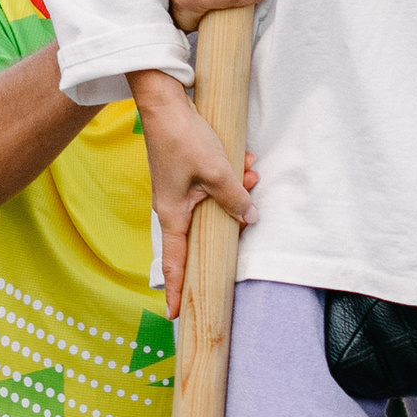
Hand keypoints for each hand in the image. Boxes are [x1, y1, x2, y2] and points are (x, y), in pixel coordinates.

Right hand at [131, 71, 255, 318]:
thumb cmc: (183, 138)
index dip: (175, 289)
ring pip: (215, 202)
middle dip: (231, 221)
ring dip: (237, 190)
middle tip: (249, 210)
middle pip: (203, 231)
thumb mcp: (216, 173)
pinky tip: (244, 159)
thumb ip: (236, 199)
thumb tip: (251, 219)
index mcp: (172, 214)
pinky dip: (230, 175)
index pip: (174, 262)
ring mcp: (178, 189)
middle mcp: (172, 206)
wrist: (165, 101)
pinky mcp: (186, 173)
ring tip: (251, 174)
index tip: (174, 314)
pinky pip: (213, 184)